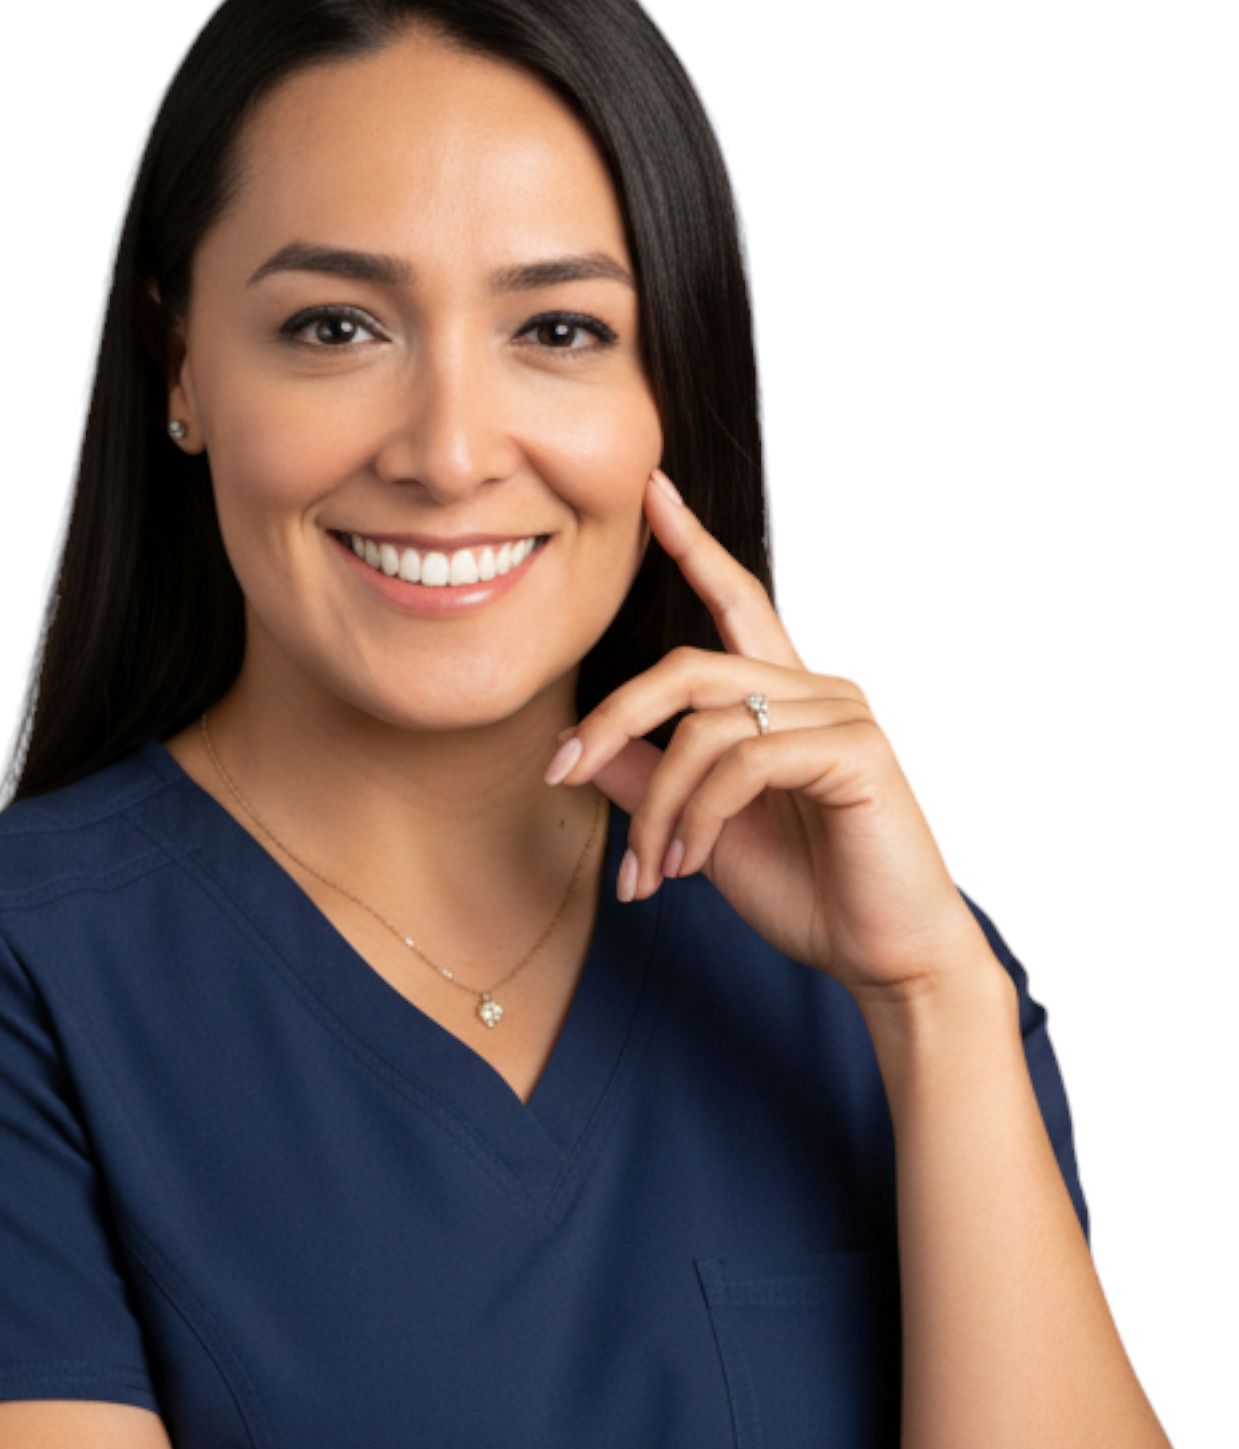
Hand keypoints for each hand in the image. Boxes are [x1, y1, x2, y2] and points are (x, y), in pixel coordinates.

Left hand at [548, 471, 985, 999]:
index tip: (652, 491)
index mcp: (786, 698)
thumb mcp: (704, 833)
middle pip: (688, 667)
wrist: (885, 956)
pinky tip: (692, 863)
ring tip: (651, 869)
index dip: (693, 546)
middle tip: (563, 770)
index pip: (735, 603)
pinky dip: (701, 816)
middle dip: (613, 717)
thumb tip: (587, 750)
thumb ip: (654, 783)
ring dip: (659, 803)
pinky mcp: (857, 751)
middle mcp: (817, 689)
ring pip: (705, 725)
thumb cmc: (809, 893)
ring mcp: (842, 714)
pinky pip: (745, 762)